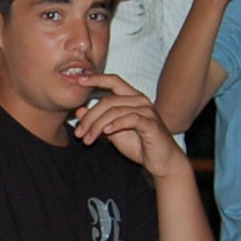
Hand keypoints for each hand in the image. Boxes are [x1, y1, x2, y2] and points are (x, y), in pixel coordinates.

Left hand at [67, 72, 186, 179]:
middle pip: (108, 100)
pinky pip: (131, 119)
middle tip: (79, 133)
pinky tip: (107, 132)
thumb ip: (98, 120)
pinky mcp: (152, 124)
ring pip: (115, 111)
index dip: (96, 78)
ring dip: (97, 126)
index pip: (113, 81)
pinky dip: (116, 124)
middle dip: (89, 117)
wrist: (162, 162)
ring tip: (88, 139)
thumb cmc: (139, 144)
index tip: (79, 80)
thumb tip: (80, 110)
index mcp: (132, 98)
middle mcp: (141, 101)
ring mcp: (147, 111)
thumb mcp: (113, 132)